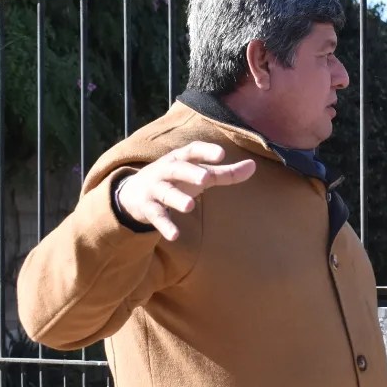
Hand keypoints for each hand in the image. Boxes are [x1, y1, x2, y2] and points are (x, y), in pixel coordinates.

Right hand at [115, 142, 256, 240]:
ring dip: (177, 199)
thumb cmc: (176, 180)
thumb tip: (254, 166)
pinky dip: (165, 226)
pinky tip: (175, 236)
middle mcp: (166, 171)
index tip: (221, 154)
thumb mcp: (199, 175)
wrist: (133, 194)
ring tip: (190, 206)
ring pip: (166, 193)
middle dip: (190, 173)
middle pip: (177, 169)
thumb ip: (225, 173)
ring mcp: (155, 189)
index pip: (192, 150)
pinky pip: (157, 217)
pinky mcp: (148, 208)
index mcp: (180, 159)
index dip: (205, 151)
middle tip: (205, 179)